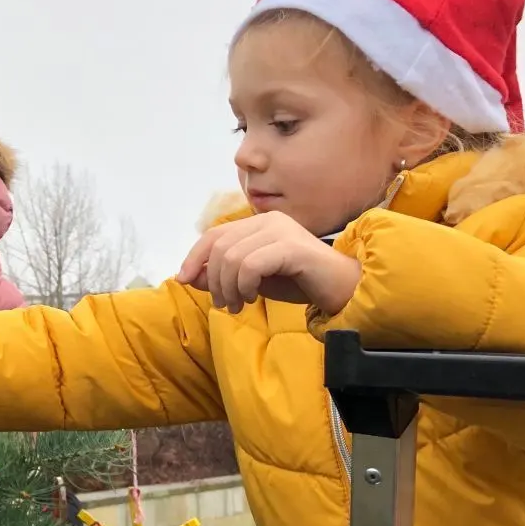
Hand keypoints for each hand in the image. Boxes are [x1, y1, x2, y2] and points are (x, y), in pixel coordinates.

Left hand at [176, 211, 360, 314]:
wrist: (341, 289)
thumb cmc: (299, 283)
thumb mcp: (251, 280)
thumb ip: (222, 275)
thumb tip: (187, 276)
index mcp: (258, 223)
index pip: (214, 234)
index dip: (194, 257)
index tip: (183, 280)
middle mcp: (268, 220)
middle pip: (219, 246)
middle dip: (212, 280)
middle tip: (223, 304)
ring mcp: (281, 231)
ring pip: (232, 257)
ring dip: (227, 287)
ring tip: (237, 305)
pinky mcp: (291, 247)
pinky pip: (251, 265)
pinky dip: (243, 285)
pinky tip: (251, 298)